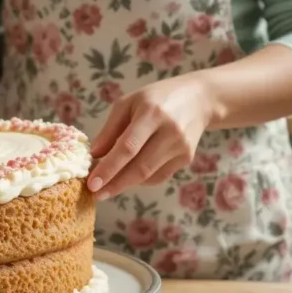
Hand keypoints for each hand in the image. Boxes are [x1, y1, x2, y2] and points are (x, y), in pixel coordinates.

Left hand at [87, 75, 215, 198]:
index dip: (109, 168)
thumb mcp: (128, 103)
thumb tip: (94, 155)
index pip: (128, 147)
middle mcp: (170, 132)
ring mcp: (181, 147)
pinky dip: (140, 180)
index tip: (92, 183)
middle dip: (115, 184)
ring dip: (125, 184)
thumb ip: (110, 129)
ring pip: (148, 176)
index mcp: (151, 113)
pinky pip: (158, 176)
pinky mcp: (187, 158)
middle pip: (140, 167)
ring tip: (106, 187)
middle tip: (95, 194)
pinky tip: (129, 176)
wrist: (199, 99)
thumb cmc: (156, 98)